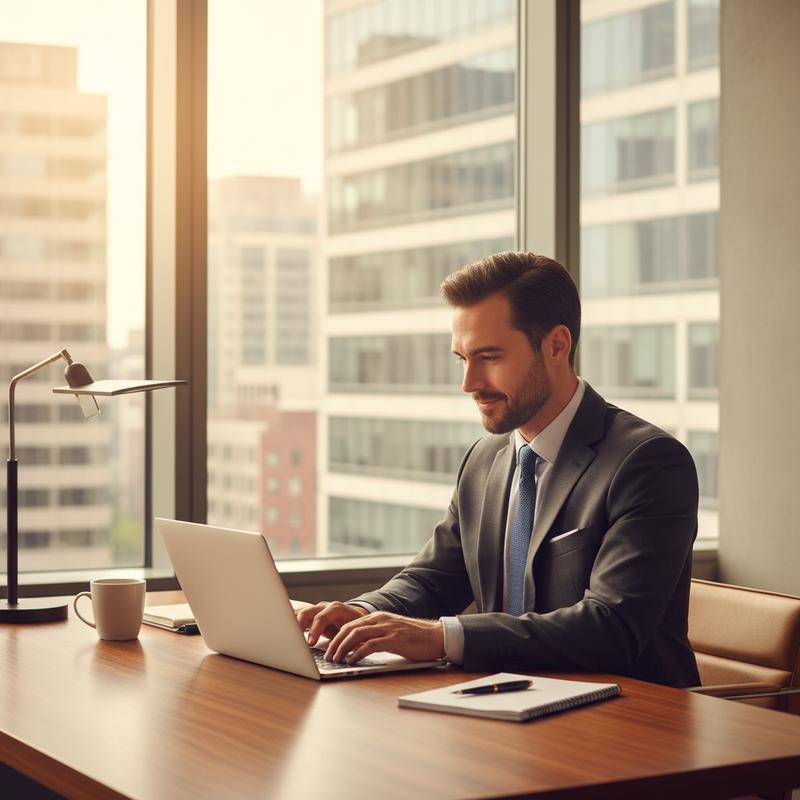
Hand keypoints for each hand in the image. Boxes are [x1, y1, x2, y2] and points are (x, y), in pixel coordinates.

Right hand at [296, 601, 368, 645]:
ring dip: (294, 628)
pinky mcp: (312, 618)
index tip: (310, 643)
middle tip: (296, 642)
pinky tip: (291, 639)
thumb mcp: (356, 632)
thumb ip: (350, 641)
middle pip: (306, 613)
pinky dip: (294, 628)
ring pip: (300, 615)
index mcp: (336, 609)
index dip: (314, 630)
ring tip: (291, 641)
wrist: (358, 618)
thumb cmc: (357, 626)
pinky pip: (300, 620)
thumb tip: (347, 654)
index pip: (321, 617)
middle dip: (299, 627)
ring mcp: (317, 611)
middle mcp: (324, 608)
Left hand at [324, 611, 444, 663]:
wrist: (436, 636)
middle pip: (350, 628)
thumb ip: (376, 637)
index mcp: (378, 617)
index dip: (337, 636)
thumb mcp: (392, 633)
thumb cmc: (415, 638)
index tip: (329, 649)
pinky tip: (352, 660)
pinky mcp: (394, 639)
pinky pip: (370, 645)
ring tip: (336, 659)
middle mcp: (380, 620)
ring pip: (357, 635)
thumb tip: (358, 650)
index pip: (351, 624)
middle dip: (335, 643)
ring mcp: (387, 628)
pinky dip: (358, 653)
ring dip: (343, 648)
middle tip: (327, 656)